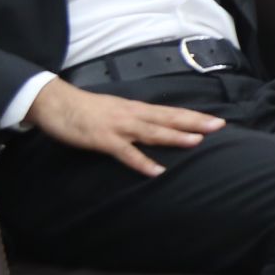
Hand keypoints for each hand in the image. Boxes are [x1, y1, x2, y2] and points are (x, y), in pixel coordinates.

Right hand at [27, 79, 223, 177]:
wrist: (55, 103)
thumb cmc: (85, 109)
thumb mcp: (116, 111)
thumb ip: (135, 119)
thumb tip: (155, 127)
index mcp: (136, 109)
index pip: (171, 112)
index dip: (194, 116)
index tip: (217, 120)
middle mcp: (132, 115)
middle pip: (168, 119)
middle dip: (194, 123)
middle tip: (219, 126)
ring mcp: (118, 127)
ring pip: (152, 132)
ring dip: (174, 136)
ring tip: (196, 141)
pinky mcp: (103, 139)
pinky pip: (126, 153)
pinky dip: (141, 161)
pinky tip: (156, 171)